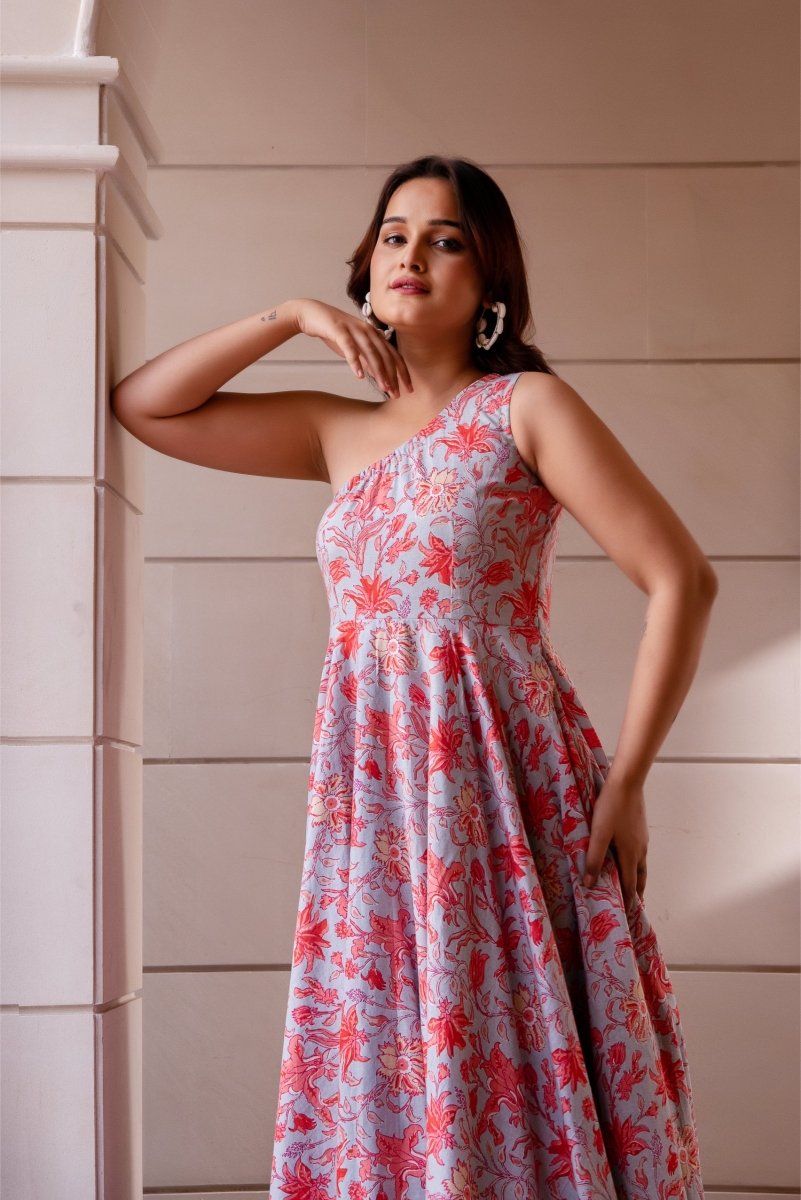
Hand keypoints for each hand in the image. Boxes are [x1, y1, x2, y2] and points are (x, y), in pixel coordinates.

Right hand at [293, 298, 411, 396]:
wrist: (312, 314)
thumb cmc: (334, 332)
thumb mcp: (354, 348)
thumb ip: (366, 360)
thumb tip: (378, 375)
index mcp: (374, 335)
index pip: (393, 356)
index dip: (402, 373)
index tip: (408, 389)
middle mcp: (368, 331)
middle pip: (385, 355)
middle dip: (393, 376)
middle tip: (397, 394)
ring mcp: (354, 329)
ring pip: (371, 352)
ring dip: (379, 371)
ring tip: (384, 388)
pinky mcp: (339, 330)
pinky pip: (349, 347)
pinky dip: (355, 362)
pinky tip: (359, 375)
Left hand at [582, 772, 648, 913]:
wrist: (627, 782)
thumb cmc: (611, 807)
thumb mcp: (599, 834)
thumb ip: (594, 859)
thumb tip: (590, 884)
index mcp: (631, 854)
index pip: (631, 884)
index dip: (629, 900)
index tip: (628, 914)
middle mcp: (640, 849)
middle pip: (641, 877)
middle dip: (638, 892)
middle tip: (635, 906)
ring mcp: (642, 838)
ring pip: (641, 864)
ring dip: (638, 878)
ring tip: (635, 886)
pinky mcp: (640, 828)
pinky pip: (640, 852)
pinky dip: (636, 863)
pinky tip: (628, 857)